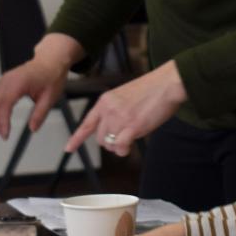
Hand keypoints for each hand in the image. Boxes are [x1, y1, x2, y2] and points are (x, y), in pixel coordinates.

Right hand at [0, 34, 81, 138]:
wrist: (50, 62)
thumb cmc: (51, 76)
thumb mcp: (51, 98)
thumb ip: (40, 114)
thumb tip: (33, 128)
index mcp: (19, 83)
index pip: (4, 104)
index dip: (3, 121)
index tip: (6, 133)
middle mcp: (7, 80)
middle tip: (4, 135)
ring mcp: (4, 80)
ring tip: (3, 130)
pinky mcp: (4, 83)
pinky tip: (1, 120)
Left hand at [65, 60, 186, 156]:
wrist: (166, 85)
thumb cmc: (152, 91)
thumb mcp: (125, 97)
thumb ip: (116, 111)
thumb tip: (115, 130)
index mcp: (105, 101)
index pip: (86, 123)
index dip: (76, 138)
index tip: (68, 148)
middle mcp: (108, 110)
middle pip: (100, 137)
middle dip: (110, 142)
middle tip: (125, 138)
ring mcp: (119, 118)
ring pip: (110, 144)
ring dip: (120, 146)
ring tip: (132, 138)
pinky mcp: (132, 126)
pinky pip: (121, 146)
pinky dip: (124, 150)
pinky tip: (131, 145)